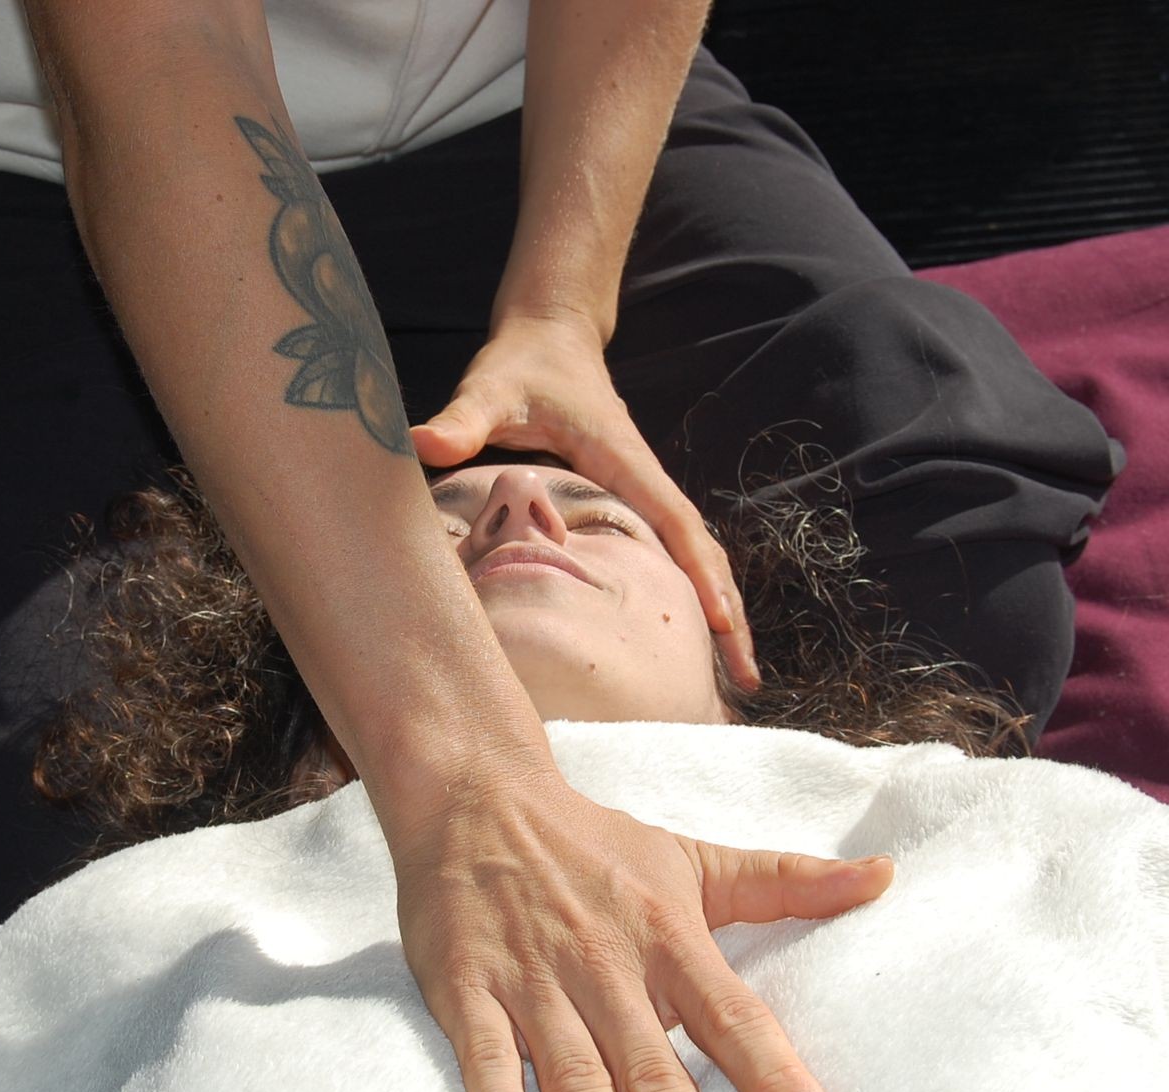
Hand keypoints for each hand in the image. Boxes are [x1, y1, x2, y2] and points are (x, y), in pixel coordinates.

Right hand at [388, 771, 892, 1091]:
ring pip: (572, 1074)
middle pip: (651, 1068)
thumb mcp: (694, 858)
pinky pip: (483, 1055)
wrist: (476, 796)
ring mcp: (533, 979)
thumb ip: (786, 881)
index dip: (772, 1074)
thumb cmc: (596, 845)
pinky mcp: (466, 988)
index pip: (731, 1014)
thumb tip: (885, 877)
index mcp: (667, 936)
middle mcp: (605, 964)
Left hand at [410, 314, 758, 687]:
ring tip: (738, 677)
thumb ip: (460, 420)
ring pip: (694, 557)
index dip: (700, 574)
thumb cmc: (522, 365)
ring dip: (719, 610)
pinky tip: (696, 636)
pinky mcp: (632, 501)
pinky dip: (692, 593)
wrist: (548, 335)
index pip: (675, 523)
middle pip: (701, 553)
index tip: (725, 624)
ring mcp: (643, 492)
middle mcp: (645, 479)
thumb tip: (420, 442)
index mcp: (624, 460)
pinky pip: (672, 554)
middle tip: (748, 680)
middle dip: (729, 612)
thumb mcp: (490, 390)